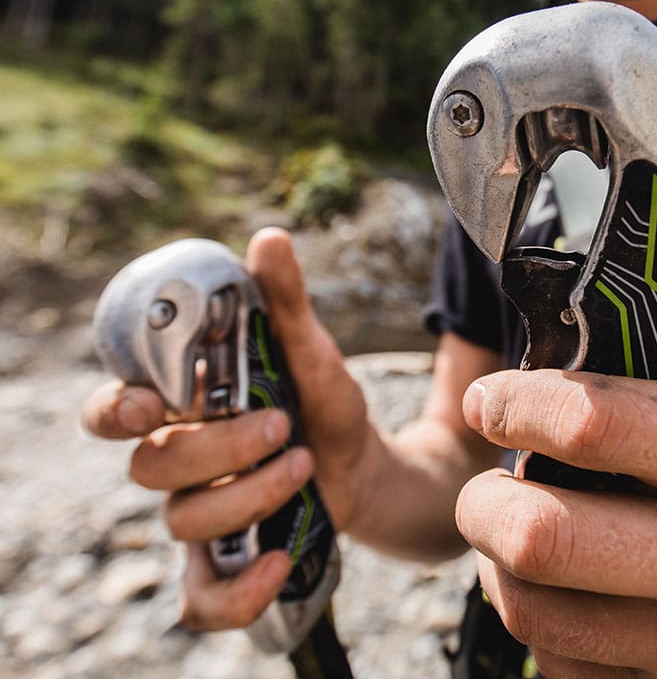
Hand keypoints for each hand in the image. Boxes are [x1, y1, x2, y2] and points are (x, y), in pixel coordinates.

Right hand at [82, 227, 370, 630]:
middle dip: (218, 446)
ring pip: (181, 523)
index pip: (112, 412)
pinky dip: (236, 591)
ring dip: (248, 493)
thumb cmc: (325, 404)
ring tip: (303, 462)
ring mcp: (203, 515)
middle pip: (151, 466)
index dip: (114, 409)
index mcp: (185, 408)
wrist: (365, 466)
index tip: (152, 402)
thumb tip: (268, 237)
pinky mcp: (230, 560)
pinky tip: (279, 560)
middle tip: (281, 423)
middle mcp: (180, 463)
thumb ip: (286, 302)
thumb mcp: (313, 351)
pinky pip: (200, 599)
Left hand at [455, 367, 656, 678]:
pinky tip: (555, 583)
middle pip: (545, 536)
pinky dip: (535, 614)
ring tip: (510, 528)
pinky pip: (558, 661)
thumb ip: (650, 374)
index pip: (595, 424)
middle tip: (484, 482)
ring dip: (496, 560)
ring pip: (534, 608)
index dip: (518, 406)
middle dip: (484, 501)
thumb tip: (533, 364)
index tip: (488, 401)